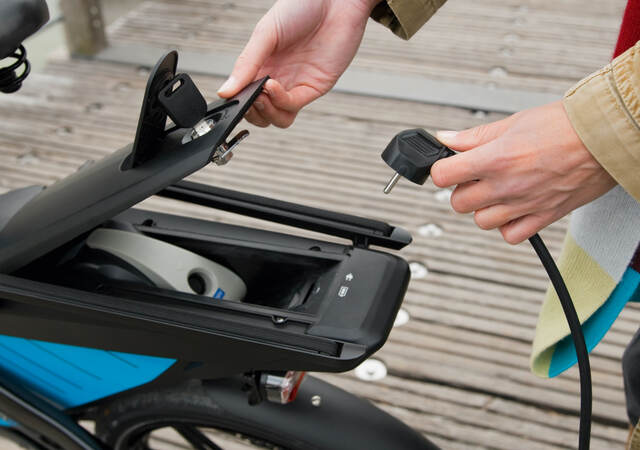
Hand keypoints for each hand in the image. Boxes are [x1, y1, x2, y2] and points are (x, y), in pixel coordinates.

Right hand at [217, 0, 378, 127]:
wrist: (334, 1)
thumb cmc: (300, 8)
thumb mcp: (265, 34)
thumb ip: (246, 64)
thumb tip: (225, 92)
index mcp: (262, 64)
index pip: (245, 95)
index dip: (238, 100)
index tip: (232, 96)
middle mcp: (278, 78)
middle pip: (260, 112)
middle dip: (251, 111)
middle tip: (247, 97)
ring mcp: (296, 84)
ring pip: (277, 117)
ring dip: (266, 112)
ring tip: (260, 95)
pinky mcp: (314, 88)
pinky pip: (293, 106)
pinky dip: (280, 101)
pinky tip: (272, 86)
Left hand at [431, 100, 616, 243]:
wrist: (605, 138)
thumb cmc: (565, 126)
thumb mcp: (513, 122)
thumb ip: (475, 136)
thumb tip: (447, 139)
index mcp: (496, 158)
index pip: (442, 175)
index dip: (441, 170)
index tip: (448, 166)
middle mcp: (506, 185)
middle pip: (458, 202)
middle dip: (462, 188)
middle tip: (476, 176)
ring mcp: (524, 204)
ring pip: (481, 221)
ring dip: (483, 207)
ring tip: (497, 190)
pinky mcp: (543, 217)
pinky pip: (510, 235)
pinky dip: (506, 226)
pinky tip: (512, 208)